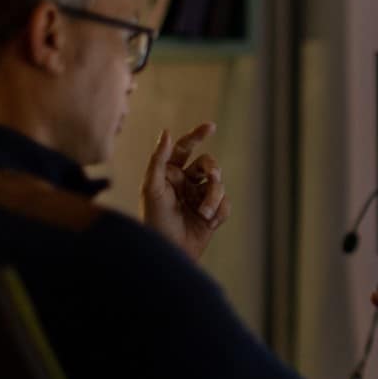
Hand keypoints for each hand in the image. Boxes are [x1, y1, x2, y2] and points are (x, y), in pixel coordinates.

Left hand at [142, 123, 230, 260]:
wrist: (169, 251)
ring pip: (219, 185)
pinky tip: (210, 222)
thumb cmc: (154, 220)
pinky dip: (220, 212)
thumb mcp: (151, 188)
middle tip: (213, 177)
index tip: (211, 127)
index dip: (197, 135)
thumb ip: (158, 160)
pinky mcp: (212, 213)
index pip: (185, 148)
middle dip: (212, 170)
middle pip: (208, 164)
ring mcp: (200, 197)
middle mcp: (186, 182)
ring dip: (214, 198)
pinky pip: (226, 204)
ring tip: (204, 213)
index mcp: (170, 173)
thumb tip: (167, 132)